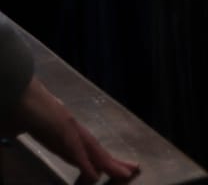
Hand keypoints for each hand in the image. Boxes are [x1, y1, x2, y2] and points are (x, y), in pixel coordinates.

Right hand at [7, 77, 138, 181]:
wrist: (16, 90)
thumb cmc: (22, 107)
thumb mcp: (33, 127)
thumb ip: (42, 135)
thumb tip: (35, 139)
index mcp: (65, 130)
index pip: (88, 147)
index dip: (101, 159)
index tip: (116, 166)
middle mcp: (71, 128)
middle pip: (96, 149)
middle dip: (113, 162)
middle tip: (133, 170)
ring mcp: (67, 126)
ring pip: (91, 150)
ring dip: (108, 163)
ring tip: (124, 174)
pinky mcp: (60, 127)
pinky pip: (74, 149)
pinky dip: (85, 163)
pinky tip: (96, 175)